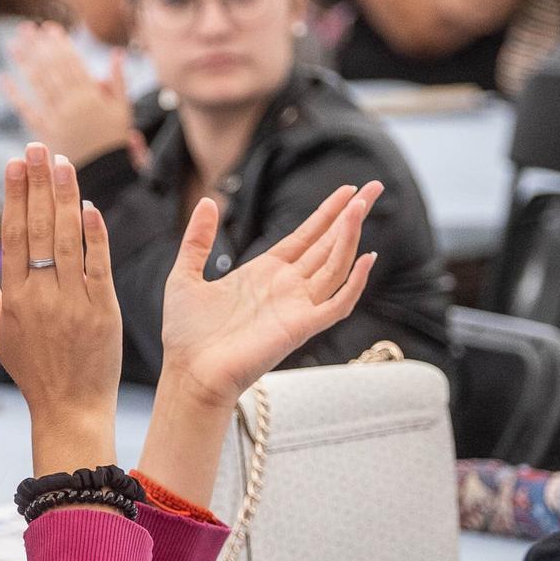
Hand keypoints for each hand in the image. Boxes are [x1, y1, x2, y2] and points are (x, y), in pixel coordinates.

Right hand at [0, 144, 121, 479]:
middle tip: (38, 147)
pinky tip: (89, 204)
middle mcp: (41, 294)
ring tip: (62, 162)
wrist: (71, 407)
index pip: (13, 235)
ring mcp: (74, 300)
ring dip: (65, 197)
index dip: (14, 195)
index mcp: (13, 297)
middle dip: (38, 183)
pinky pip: (99, 263)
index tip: (15, 162)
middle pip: (39, 228)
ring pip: (68, 239)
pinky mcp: (103, 308)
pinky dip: (95, 233)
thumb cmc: (31, 368)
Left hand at [4, 22, 133, 165]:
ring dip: (25, 63)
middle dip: (39, 47)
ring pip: (39, 85)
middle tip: (26, 29)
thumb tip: (117, 54)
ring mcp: (57, 117)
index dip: (59, 45)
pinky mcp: (45, 132)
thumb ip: (118, 81)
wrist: (105, 171)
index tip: (49, 28)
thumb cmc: (114, 138)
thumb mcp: (123, 108)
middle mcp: (72, 103)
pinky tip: (4, 79)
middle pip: (52, 69)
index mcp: (91, 95)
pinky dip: (15, 95)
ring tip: (14, 44)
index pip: (72, 63)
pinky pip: (27, 111)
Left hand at [159, 182, 381, 411]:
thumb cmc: (186, 335)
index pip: (306, 236)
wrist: (188, 373)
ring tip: (363, 206)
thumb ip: (198, 240)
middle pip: (328, 245)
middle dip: (350, 215)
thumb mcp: (185, 275)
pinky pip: (337, 303)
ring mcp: (296, 306)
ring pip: (335, 265)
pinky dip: (354, 283)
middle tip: (373, 187)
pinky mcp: (300, 328)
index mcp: (264, 272)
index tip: (348, 190)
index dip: (327, 213)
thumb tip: (209, 201)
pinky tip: (367, 257)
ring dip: (350, 235)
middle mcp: (286, 287)